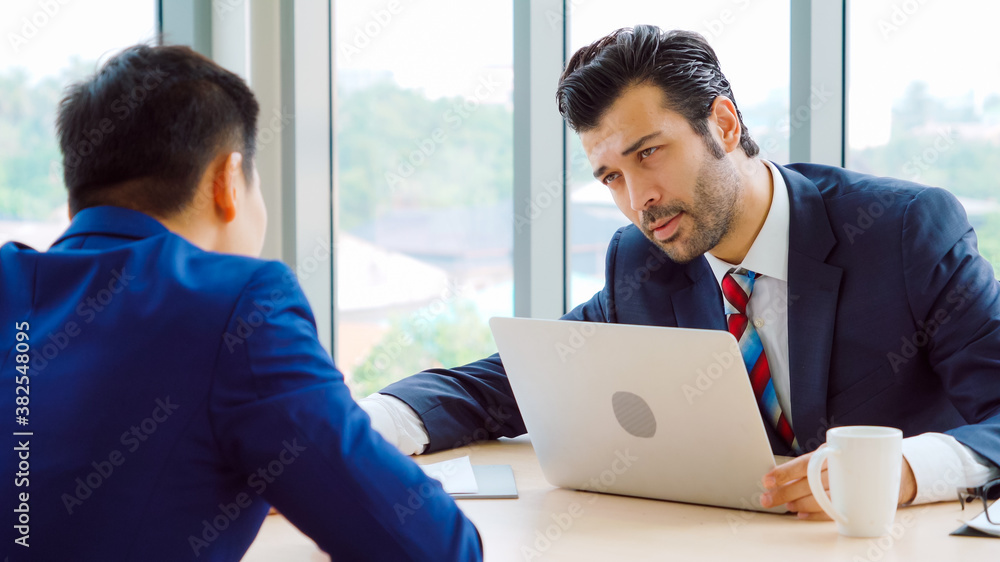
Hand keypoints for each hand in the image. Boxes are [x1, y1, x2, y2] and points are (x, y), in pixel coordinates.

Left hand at [760, 448, 916, 519]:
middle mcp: (842, 468)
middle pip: (809, 484)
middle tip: (766, 499)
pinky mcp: (857, 501)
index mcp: (834, 451)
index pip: (805, 463)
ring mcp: (852, 486)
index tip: (767, 480)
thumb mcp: (836, 450)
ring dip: (798, 504)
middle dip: (785, 493)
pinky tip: (800, 514)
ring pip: (820, 499)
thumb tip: (778, 475)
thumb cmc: (855, 457)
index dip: (785, 472)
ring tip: (784, 506)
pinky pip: (832, 511)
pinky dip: (815, 515)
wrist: (895, 466)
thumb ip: (814, 461)